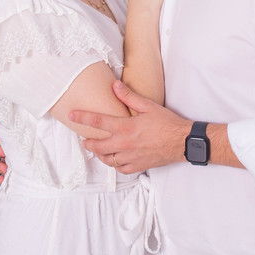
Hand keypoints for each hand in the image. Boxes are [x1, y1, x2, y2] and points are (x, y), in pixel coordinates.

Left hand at [70, 81, 187, 172]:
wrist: (183, 142)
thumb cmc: (167, 123)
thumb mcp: (148, 106)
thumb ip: (129, 97)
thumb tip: (114, 86)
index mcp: (126, 127)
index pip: (98, 122)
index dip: (82, 118)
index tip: (72, 115)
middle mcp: (125, 144)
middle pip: (98, 146)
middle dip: (88, 143)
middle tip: (84, 140)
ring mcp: (131, 157)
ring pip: (107, 159)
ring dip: (100, 155)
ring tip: (98, 150)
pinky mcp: (138, 166)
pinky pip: (120, 169)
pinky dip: (115, 165)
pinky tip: (115, 160)